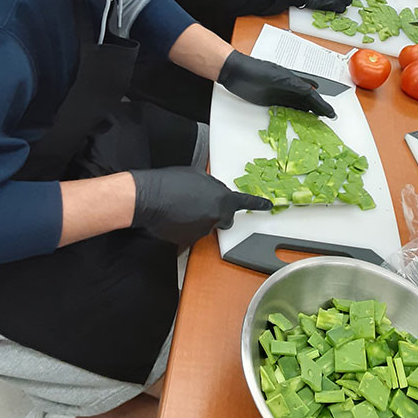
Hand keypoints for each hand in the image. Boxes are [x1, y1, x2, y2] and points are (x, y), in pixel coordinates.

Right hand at [131, 167, 270, 247]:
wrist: (149, 197)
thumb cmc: (172, 182)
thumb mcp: (198, 176)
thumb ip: (213, 187)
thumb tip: (214, 192)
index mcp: (223, 199)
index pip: (246, 203)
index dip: (258, 204)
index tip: (268, 205)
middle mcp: (217, 217)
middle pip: (224, 220)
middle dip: (216, 214)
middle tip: (199, 204)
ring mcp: (203, 231)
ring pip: (205, 226)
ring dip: (198, 219)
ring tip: (180, 207)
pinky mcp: (188, 241)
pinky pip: (191, 234)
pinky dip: (185, 227)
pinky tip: (174, 216)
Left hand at [218, 52, 334, 116]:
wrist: (235, 71)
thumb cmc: (255, 70)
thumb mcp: (276, 77)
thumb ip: (294, 84)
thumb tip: (312, 90)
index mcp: (292, 80)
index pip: (311, 95)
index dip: (322, 104)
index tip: (331, 114)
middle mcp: (288, 87)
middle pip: (307, 99)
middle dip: (319, 108)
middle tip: (329, 117)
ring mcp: (279, 93)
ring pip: (298, 103)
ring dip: (309, 110)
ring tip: (319, 118)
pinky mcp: (269, 100)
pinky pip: (286, 107)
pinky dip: (295, 112)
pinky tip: (299, 115)